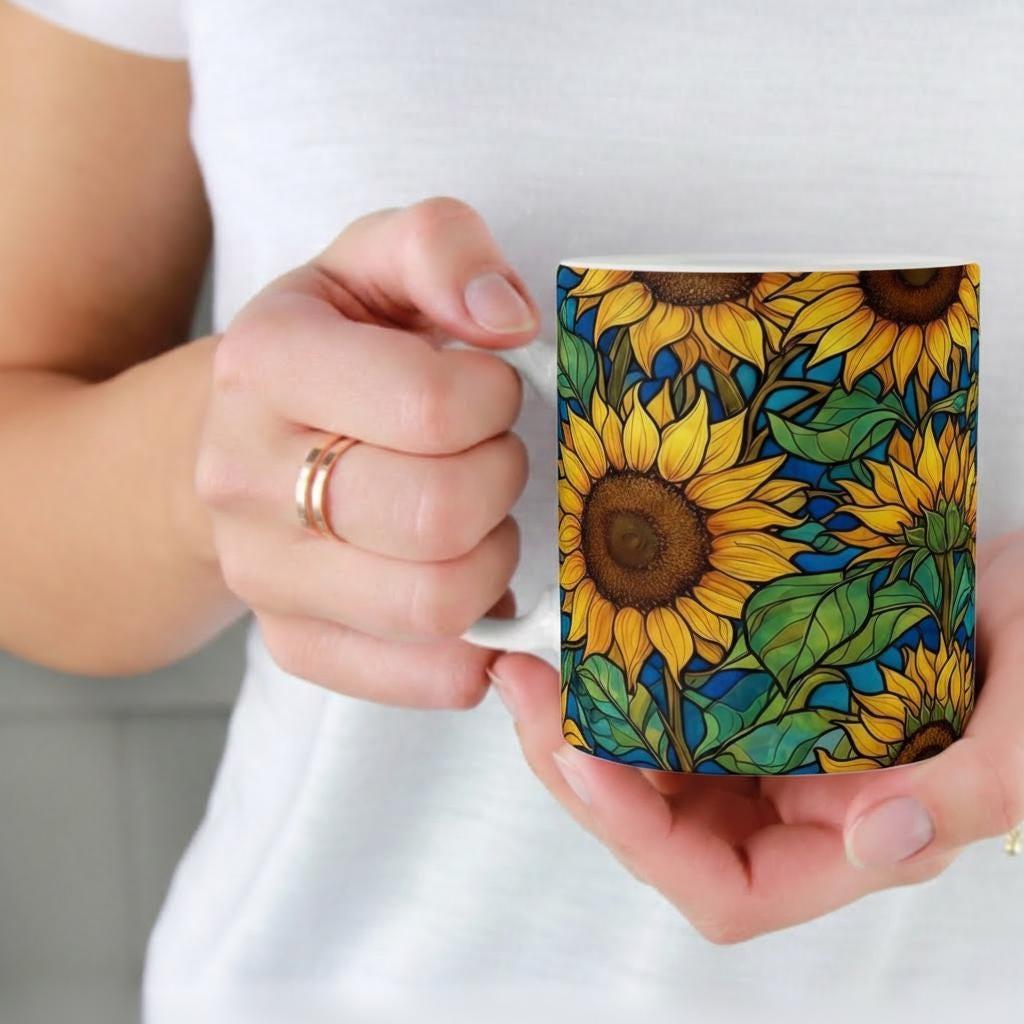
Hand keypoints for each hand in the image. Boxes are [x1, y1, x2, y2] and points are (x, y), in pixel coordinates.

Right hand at [196, 198, 537, 706]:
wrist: (242, 438)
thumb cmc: (334, 349)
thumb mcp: (373, 262)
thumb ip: (442, 248)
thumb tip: (507, 318)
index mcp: (265, 362)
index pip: (432, 407)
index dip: (495, 399)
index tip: (488, 389)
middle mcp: (243, 477)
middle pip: (437, 517)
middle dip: (501, 480)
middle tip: (491, 455)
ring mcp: (263, 574)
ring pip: (437, 606)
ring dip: (495, 558)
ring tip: (480, 518)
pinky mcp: (295, 644)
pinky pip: (422, 677)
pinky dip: (478, 646)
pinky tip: (479, 593)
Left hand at [491, 532, 1023, 942]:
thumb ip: (970, 792)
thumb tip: (875, 836)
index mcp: (858, 838)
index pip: (730, 884)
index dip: (644, 839)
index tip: (582, 758)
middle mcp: (803, 803)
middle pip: (664, 829)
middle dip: (581, 775)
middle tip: (527, 696)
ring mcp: (776, 745)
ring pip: (656, 764)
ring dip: (585, 725)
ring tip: (536, 667)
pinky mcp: (762, 688)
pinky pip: (678, 698)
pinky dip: (627, 678)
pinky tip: (595, 637)